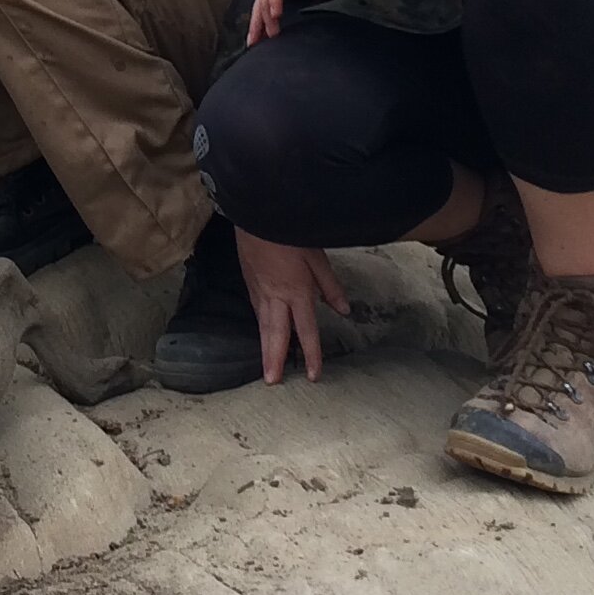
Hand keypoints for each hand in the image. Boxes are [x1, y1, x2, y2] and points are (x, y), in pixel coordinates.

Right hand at [233, 230, 349, 382]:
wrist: (258, 212)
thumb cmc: (290, 231)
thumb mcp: (318, 257)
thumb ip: (330, 286)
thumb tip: (344, 310)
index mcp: (296, 292)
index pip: (305, 330)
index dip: (311, 354)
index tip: (313, 375)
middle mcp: (275, 296)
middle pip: (275, 334)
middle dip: (274, 359)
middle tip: (272, 382)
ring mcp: (259, 290)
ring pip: (262, 325)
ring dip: (264, 347)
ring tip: (266, 366)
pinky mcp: (249, 281)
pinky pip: (256, 309)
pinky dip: (260, 325)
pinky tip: (263, 331)